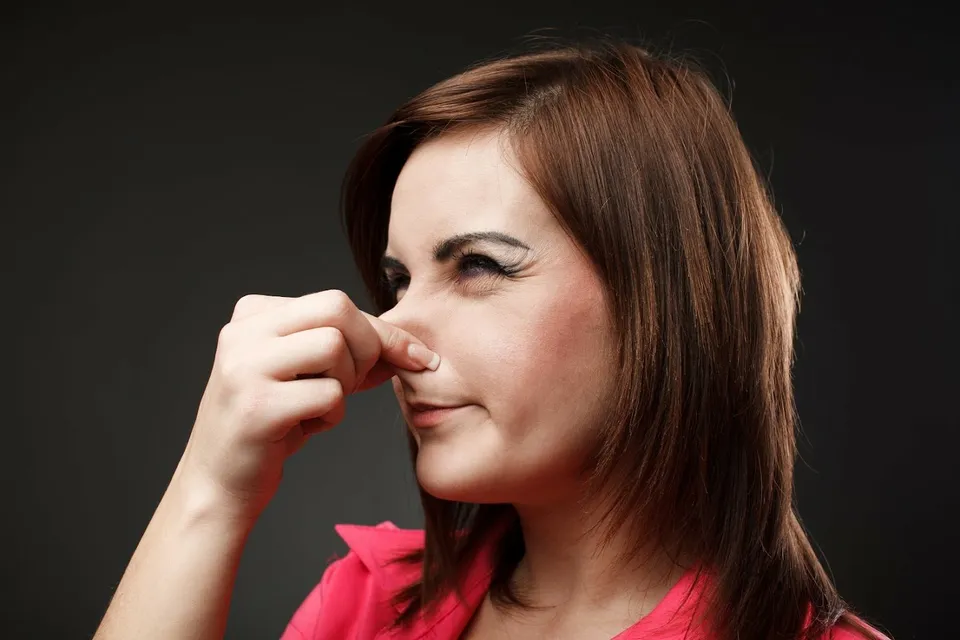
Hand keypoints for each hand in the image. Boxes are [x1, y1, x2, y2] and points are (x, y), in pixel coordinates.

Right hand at [174, 290, 438, 520]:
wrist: (220, 483)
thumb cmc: (271, 425)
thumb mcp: (309, 376)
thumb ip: (351, 352)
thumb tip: (412, 348)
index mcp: (253, 315)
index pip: (335, 302)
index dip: (382, 331)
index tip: (417, 357)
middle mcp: (242, 333)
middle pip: (337, 309)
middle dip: (367, 347)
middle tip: (356, 383)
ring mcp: (245, 368)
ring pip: (334, 347)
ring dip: (345, 383)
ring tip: (318, 406)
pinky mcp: (257, 407)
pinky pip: (329, 395)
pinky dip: (332, 416)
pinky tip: (304, 428)